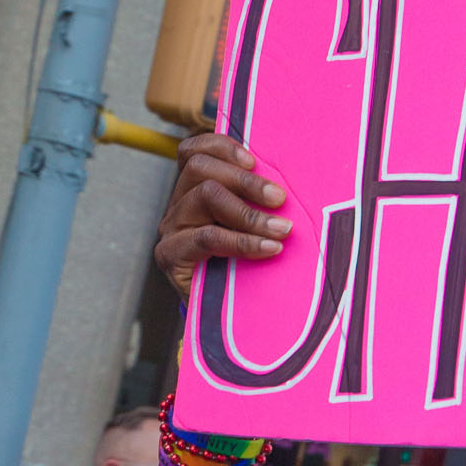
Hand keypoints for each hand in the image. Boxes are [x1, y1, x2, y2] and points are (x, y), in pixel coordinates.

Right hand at [154, 133, 289, 299]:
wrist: (224, 318)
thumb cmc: (245, 265)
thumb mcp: (252, 226)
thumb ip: (258, 201)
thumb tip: (294, 178)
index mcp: (192, 190)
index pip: (192, 150)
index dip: (222, 147)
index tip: (255, 161)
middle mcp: (177, 206)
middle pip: (199, 168)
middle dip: (245, 180)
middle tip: (279, 199)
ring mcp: (172, 230)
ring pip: (205, 196)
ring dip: (250, 212)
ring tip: (281, 229)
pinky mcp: (170, 256)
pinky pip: (207, 236)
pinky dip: (243, 241)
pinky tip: (269, 248)